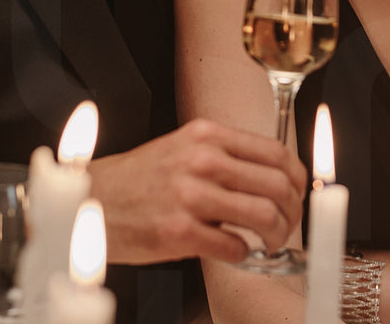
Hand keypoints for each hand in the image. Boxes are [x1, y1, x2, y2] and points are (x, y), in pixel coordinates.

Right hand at [88, 118, 306, 265]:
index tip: (298, 194)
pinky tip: (236, 252)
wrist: (91, 200)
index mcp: (206, 135)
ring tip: (269, 243)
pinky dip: (244, 254)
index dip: (297, 178)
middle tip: (287, 226)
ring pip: (263, 215)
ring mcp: (190, 195)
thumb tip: (271, 177)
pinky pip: (234, 246)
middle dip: (292, 211)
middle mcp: (201, 160)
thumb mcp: (182, 149)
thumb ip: (223, 156)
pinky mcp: (178, 231)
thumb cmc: (138, 179)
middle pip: (277, 184)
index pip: (275, 152)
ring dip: (276, 235)